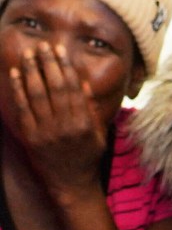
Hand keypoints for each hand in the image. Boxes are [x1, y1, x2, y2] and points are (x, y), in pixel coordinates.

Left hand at [6, 43, 111, 198]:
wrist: (71, 183)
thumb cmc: (86, 158)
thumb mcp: (98, 135)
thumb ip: (91, 109)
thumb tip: (84, 83)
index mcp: (84, 124)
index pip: (74, 88)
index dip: (66, 67)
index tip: (61, 50)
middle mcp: (66, 126)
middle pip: (56, 87)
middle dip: (49, 63)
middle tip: (43, 46)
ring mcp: (47, 131)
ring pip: (38, 94)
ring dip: (32, 71)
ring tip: (28, 54)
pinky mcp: (31, 136)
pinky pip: (23, 107)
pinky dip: (18, 89)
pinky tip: (16, 74)